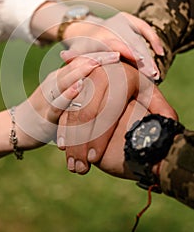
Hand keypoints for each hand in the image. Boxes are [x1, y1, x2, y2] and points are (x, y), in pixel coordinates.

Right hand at [15, 51, 119, 148]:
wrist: (18, 127)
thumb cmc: (48, 112)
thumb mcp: (65, 97)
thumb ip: (81, 89)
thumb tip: (105, 83)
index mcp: (62, 77)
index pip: (83, 61)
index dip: (101, 55)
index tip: (121, 50)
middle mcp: (55, 82)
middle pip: (76, 66)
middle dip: (97, 59)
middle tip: (117, 52)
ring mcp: (49, 96)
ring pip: (65, 80)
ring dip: (81, 71)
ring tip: (97, 62)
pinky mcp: (45, 114)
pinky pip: (57, 103)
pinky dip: (67, 95)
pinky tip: (78, 88)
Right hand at [57, 62, 175, 173]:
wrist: (114, 63)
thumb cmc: (135, 83)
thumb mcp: (150, 91)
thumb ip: (161, 109)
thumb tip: (169, 125)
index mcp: (119, 78)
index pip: (106, 111)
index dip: (99, 137)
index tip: (94, 159)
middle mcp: (98, 75)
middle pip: (85, 114)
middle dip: (81, 144)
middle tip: (80, 168)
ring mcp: (82, 78)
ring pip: (72, 113)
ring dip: (70, 141)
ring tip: (72, 164)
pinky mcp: (72, 83)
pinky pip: (64, 108)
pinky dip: (62, 129)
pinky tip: (63, 147)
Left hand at [62, 12, 163, 79]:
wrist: (83, 29)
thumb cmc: (81, 48)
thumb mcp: (75, 53)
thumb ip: (75, 59)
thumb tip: (67, 60)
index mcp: (98, 36)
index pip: (114, 43)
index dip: (126, 51)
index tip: (137, 61)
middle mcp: (111, 27)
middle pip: (130, 43)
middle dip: (142, 59)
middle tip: (152, 75)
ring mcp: (121, 21)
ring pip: (139, 38)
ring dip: (149, 55)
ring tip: (156, 73)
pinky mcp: (128, 19)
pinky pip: (144, 27)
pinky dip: (153, 38)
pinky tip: (160, 52)